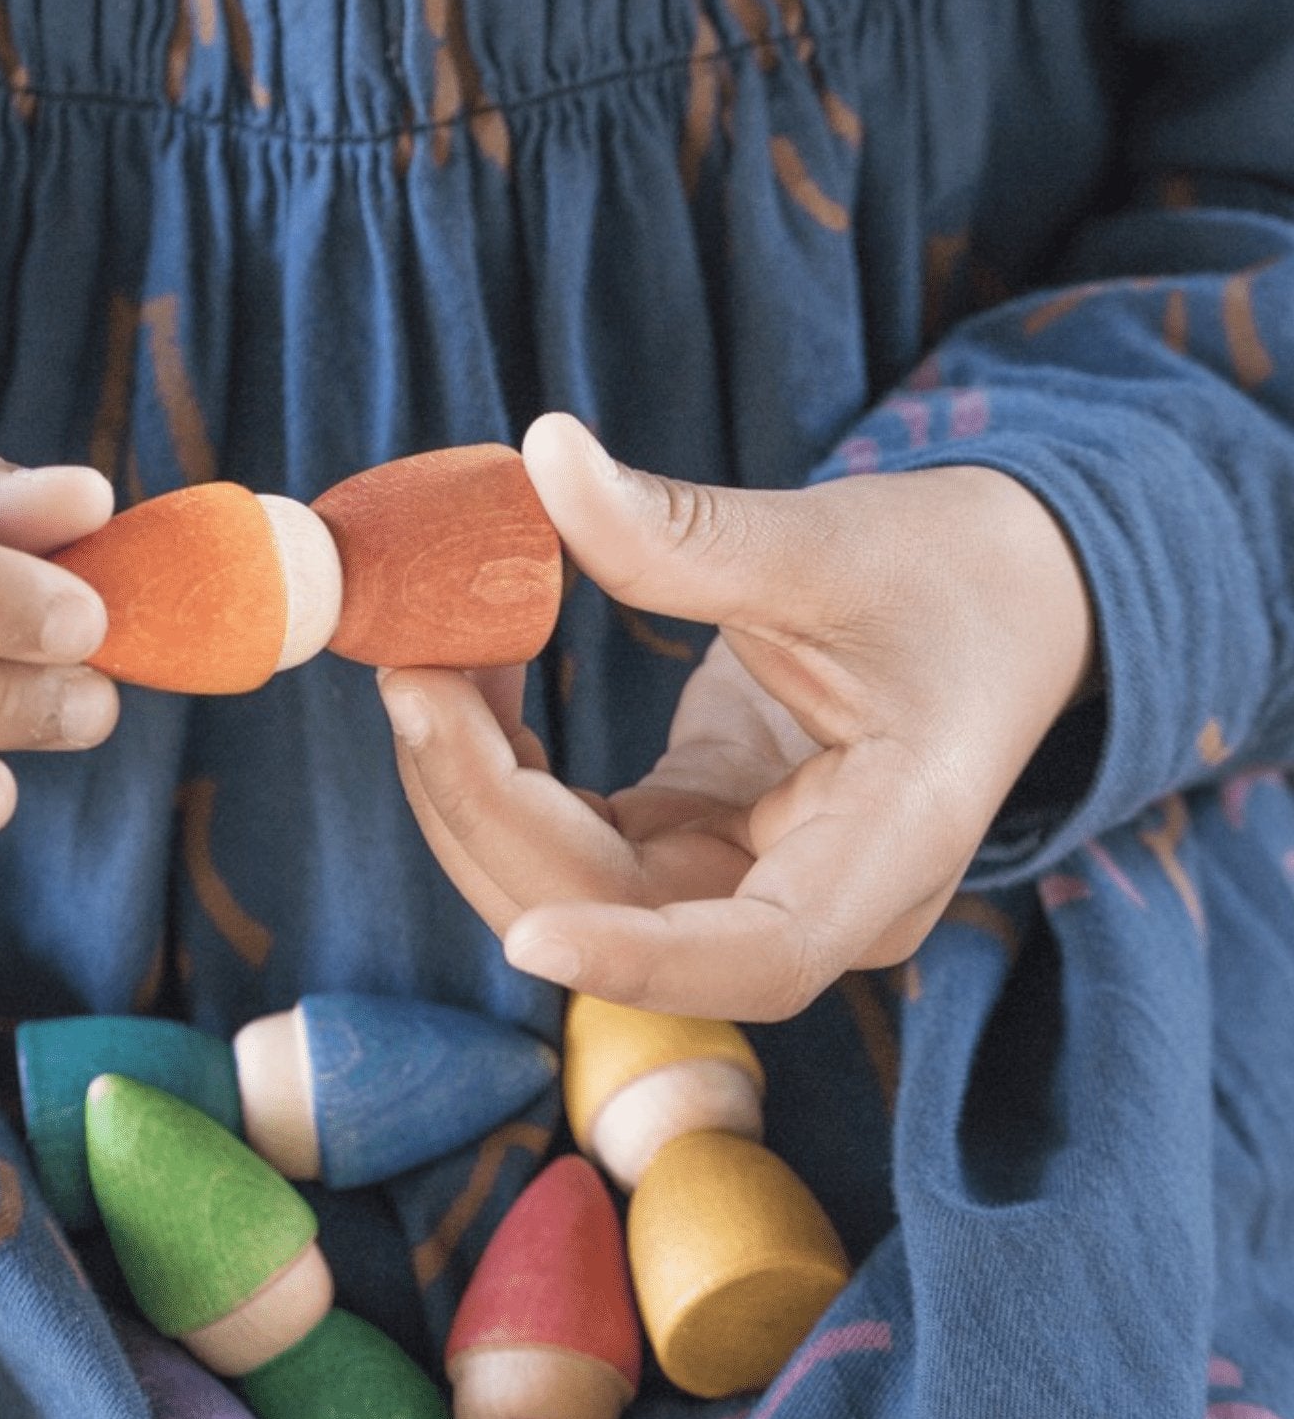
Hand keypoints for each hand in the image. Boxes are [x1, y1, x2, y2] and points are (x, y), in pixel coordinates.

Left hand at [378, 414, 1094, 1020]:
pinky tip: (469, 678)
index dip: (639, 960)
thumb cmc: (958, 575)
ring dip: (477, 792)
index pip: (760, 957)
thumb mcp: (837, 545)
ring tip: (426, 661)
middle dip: (495, 813)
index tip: (530, 941)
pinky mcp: (692, 842)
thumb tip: (542, 458)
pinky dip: (502, 770)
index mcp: (890, 850)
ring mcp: (743, 880)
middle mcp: (811, 899)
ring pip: (574, 890)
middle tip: (413, 677)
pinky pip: (573, 837)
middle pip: (624, 917)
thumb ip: (684, 533)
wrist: (1005, 595)